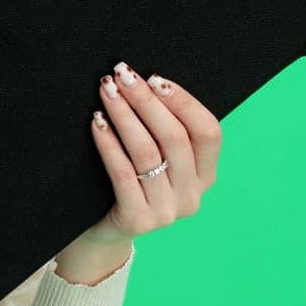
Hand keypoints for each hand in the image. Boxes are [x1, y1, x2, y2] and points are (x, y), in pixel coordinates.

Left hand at [79, 60, 222, 246]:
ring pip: (147, 152)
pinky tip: (97, 122)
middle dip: (146, 101)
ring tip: (107, 91)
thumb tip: (146, 81)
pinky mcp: (138, 220)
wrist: (104, 230)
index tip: (154, 78)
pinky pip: (122, 172)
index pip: (208, 132)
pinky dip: (109, 142)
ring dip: (125, 115)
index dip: (183, 101)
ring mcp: (167, 212)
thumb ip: (163, 130)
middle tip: (122, 75)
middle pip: (175, 137)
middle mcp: (192, 196)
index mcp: (205, 176)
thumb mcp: (159, 158)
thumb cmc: (132, 181)